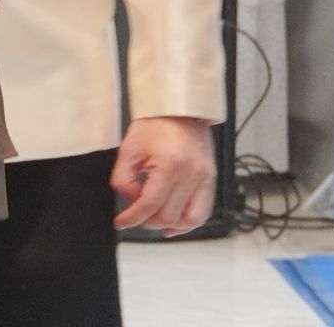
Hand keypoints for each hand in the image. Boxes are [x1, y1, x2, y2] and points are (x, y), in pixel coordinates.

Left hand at [112, 116, 217, 233]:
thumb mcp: (130, 147)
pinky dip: (188, 223)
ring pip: (188, 220)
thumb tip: (131, 200)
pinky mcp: (210, 179)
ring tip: (154, 219)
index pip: (149, 204)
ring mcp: (204, 177)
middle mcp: (191, 173)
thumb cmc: (157, 122)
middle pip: (167, 215)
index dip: (132, 218)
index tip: (122, 221)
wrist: (180, 108)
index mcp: (170, 163)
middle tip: (136, 214)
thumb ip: (123, 178)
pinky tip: (175, 224)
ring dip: (168, 225)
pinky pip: (204, 212)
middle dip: (147, 220)